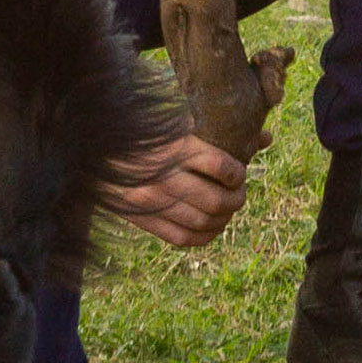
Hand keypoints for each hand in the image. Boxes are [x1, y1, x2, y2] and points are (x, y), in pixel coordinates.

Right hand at [102, 133, 248, 246]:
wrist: (94, 153)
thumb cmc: (143, 135)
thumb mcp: (177, 124)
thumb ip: (219, 131)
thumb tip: (267, 138)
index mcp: (175, 147)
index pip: (223, 167)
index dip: (239, 174)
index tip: (239, 173)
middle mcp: (166, 177)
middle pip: (218, 200)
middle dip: (237, 199)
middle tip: (238, 195)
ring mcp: (154, 201)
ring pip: (204, 222)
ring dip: (224, 219)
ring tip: (227, 209)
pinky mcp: (145, 219)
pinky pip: (183, 238)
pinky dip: (205, 236)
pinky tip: (212, 227)